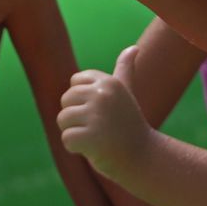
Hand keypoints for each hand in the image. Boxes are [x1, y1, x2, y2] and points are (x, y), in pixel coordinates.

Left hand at [58, 46, 152, 178]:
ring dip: (76, 133)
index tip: (102, 111)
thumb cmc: (130, 125)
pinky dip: (76, 148)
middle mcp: (103, 94)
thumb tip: (133, 48)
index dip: (83, 100)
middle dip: (77, 117)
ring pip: (63, 120)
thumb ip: (125, 70)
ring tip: (98, 138)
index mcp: (109, 81)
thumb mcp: (127, 93)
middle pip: (65, 101)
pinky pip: (66, 139)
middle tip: (100, 127)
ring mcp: (97, 116)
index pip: (74, 83)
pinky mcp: (90, 137)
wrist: (143, 157)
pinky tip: (95, 149)